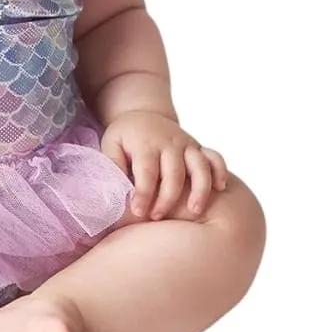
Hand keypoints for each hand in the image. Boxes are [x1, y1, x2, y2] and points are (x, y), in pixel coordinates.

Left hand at [100, 110, 228, 219]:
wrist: (143, 114)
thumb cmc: (125, 136)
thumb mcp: (111, 144)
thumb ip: (113, 165)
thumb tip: (116, 190)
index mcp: (146, 144)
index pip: (146, 172)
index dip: (143, 194)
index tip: (137, 212)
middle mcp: (169, 143)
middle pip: (174, 173)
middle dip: (167, 198)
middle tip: (157, 218)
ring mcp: (187, 144)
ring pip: (200, 166)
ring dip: (200, 189)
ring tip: (195, 211)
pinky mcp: (198, 147)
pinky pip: (215, 157)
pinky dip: (220, 171)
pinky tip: (220, 188)